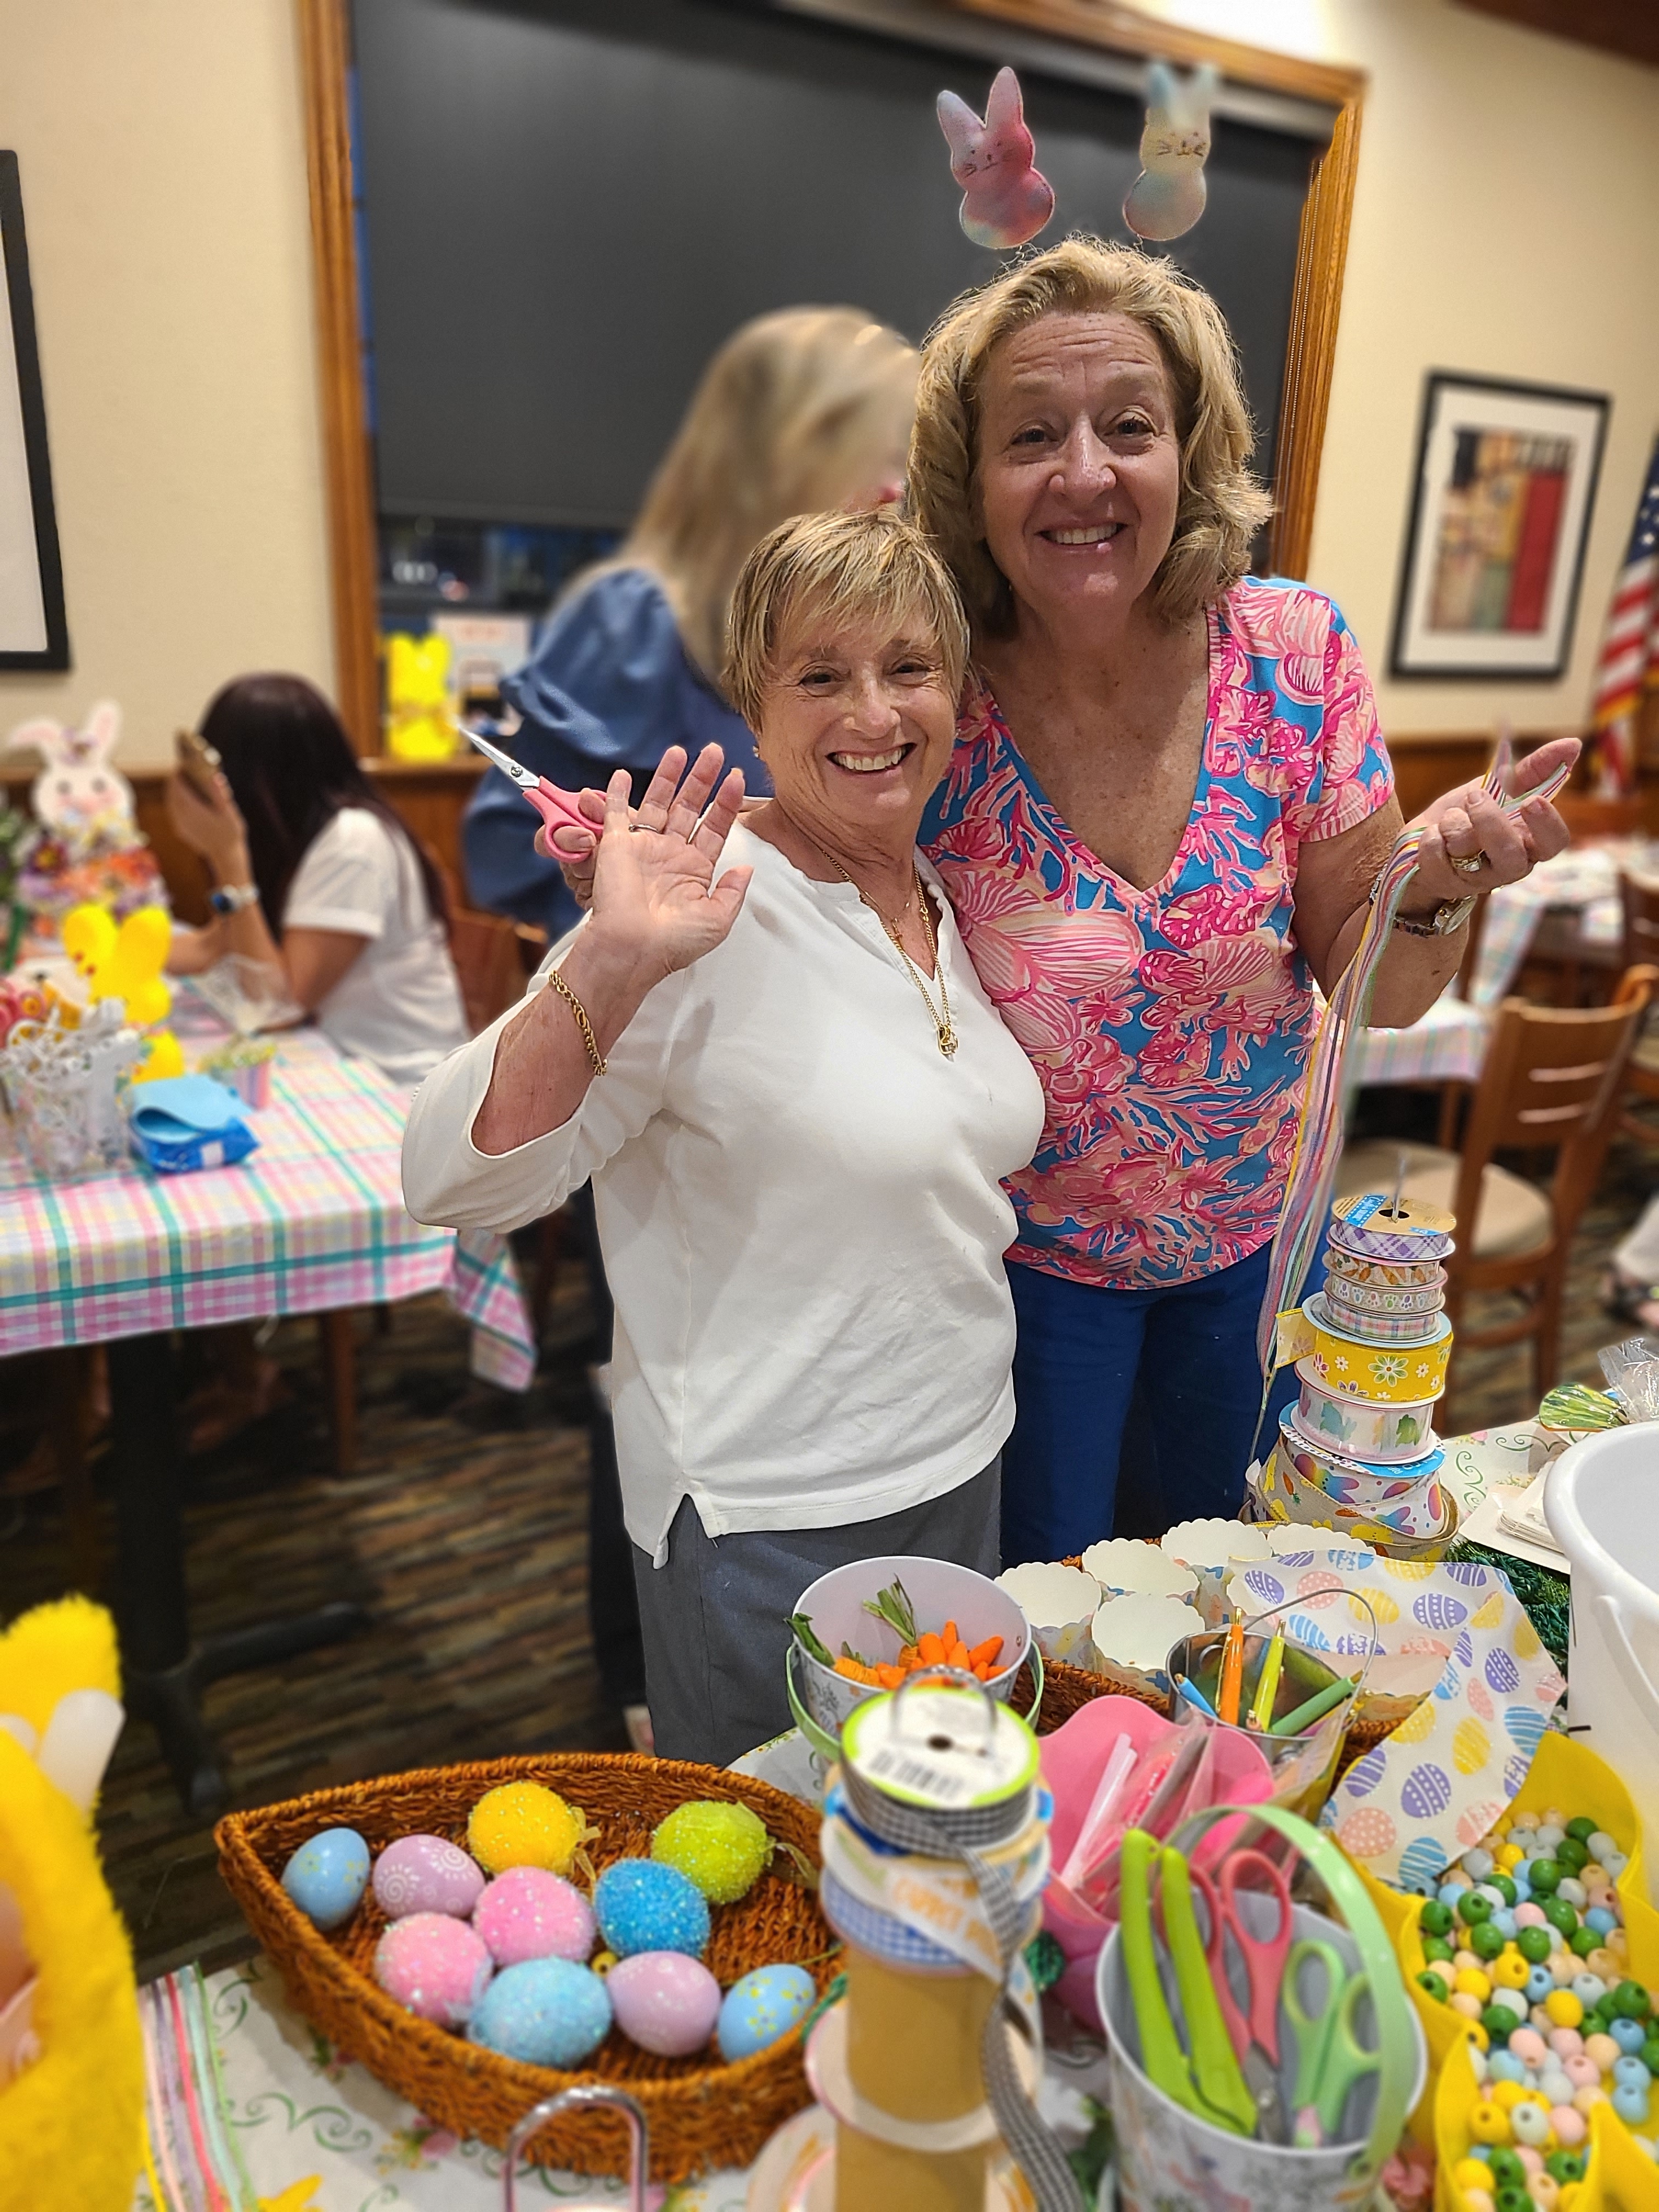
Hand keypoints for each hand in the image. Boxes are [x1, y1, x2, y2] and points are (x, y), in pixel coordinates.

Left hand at [167, 766, 249, 875]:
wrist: (225, 857)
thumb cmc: (230, 834)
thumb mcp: (229, 813)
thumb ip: (219, 794)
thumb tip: (214, 777)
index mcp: (193, 809)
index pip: (178, 786)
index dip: (178, 774)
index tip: (181, 765)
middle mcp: (182, 817)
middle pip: (171, 793)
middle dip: (174, 781)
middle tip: (181, 771)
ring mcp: (180, 824)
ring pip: (170, 802)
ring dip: (173, 791)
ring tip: (180, 782)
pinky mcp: (180, 830)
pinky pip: (172, 812)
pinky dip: (175, 802)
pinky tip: (182, 799)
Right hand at [581, 753, 750, 988]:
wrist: (631, 949)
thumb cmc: (673, 942)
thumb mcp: (717, 921)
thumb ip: (734, 892)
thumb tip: (747, 868)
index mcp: (695, 870)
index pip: (715, 827)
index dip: (726, 802)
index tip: (737, 778)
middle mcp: (670, 855)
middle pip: (689, 807)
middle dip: (702, 779)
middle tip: (714, 751)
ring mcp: (643, 848)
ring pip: (657, 802)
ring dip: (668, 776)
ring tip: (680, 751)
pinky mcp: (615, 846)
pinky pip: (616, 814)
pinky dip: (616, 794)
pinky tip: (622, 774)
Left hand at [1401, 735, 1578, 910]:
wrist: (1426, 837)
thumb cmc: (1472, 813)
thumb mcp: (1502, 787)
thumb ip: (1535, 769)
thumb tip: (1573, 744)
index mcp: (1530, 842)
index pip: (1554, 842)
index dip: (1547, 824)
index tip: (1532, 801)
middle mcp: (1509, 866)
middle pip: (1509, 852)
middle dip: (1489, 821)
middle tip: (1474, 796)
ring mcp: (1477, 879)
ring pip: (1467, 850)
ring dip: (1453, 823)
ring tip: (1450, 819)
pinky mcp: (1445, 883)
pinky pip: (1436, 855)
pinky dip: (1431, 836)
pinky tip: (1434, 836)